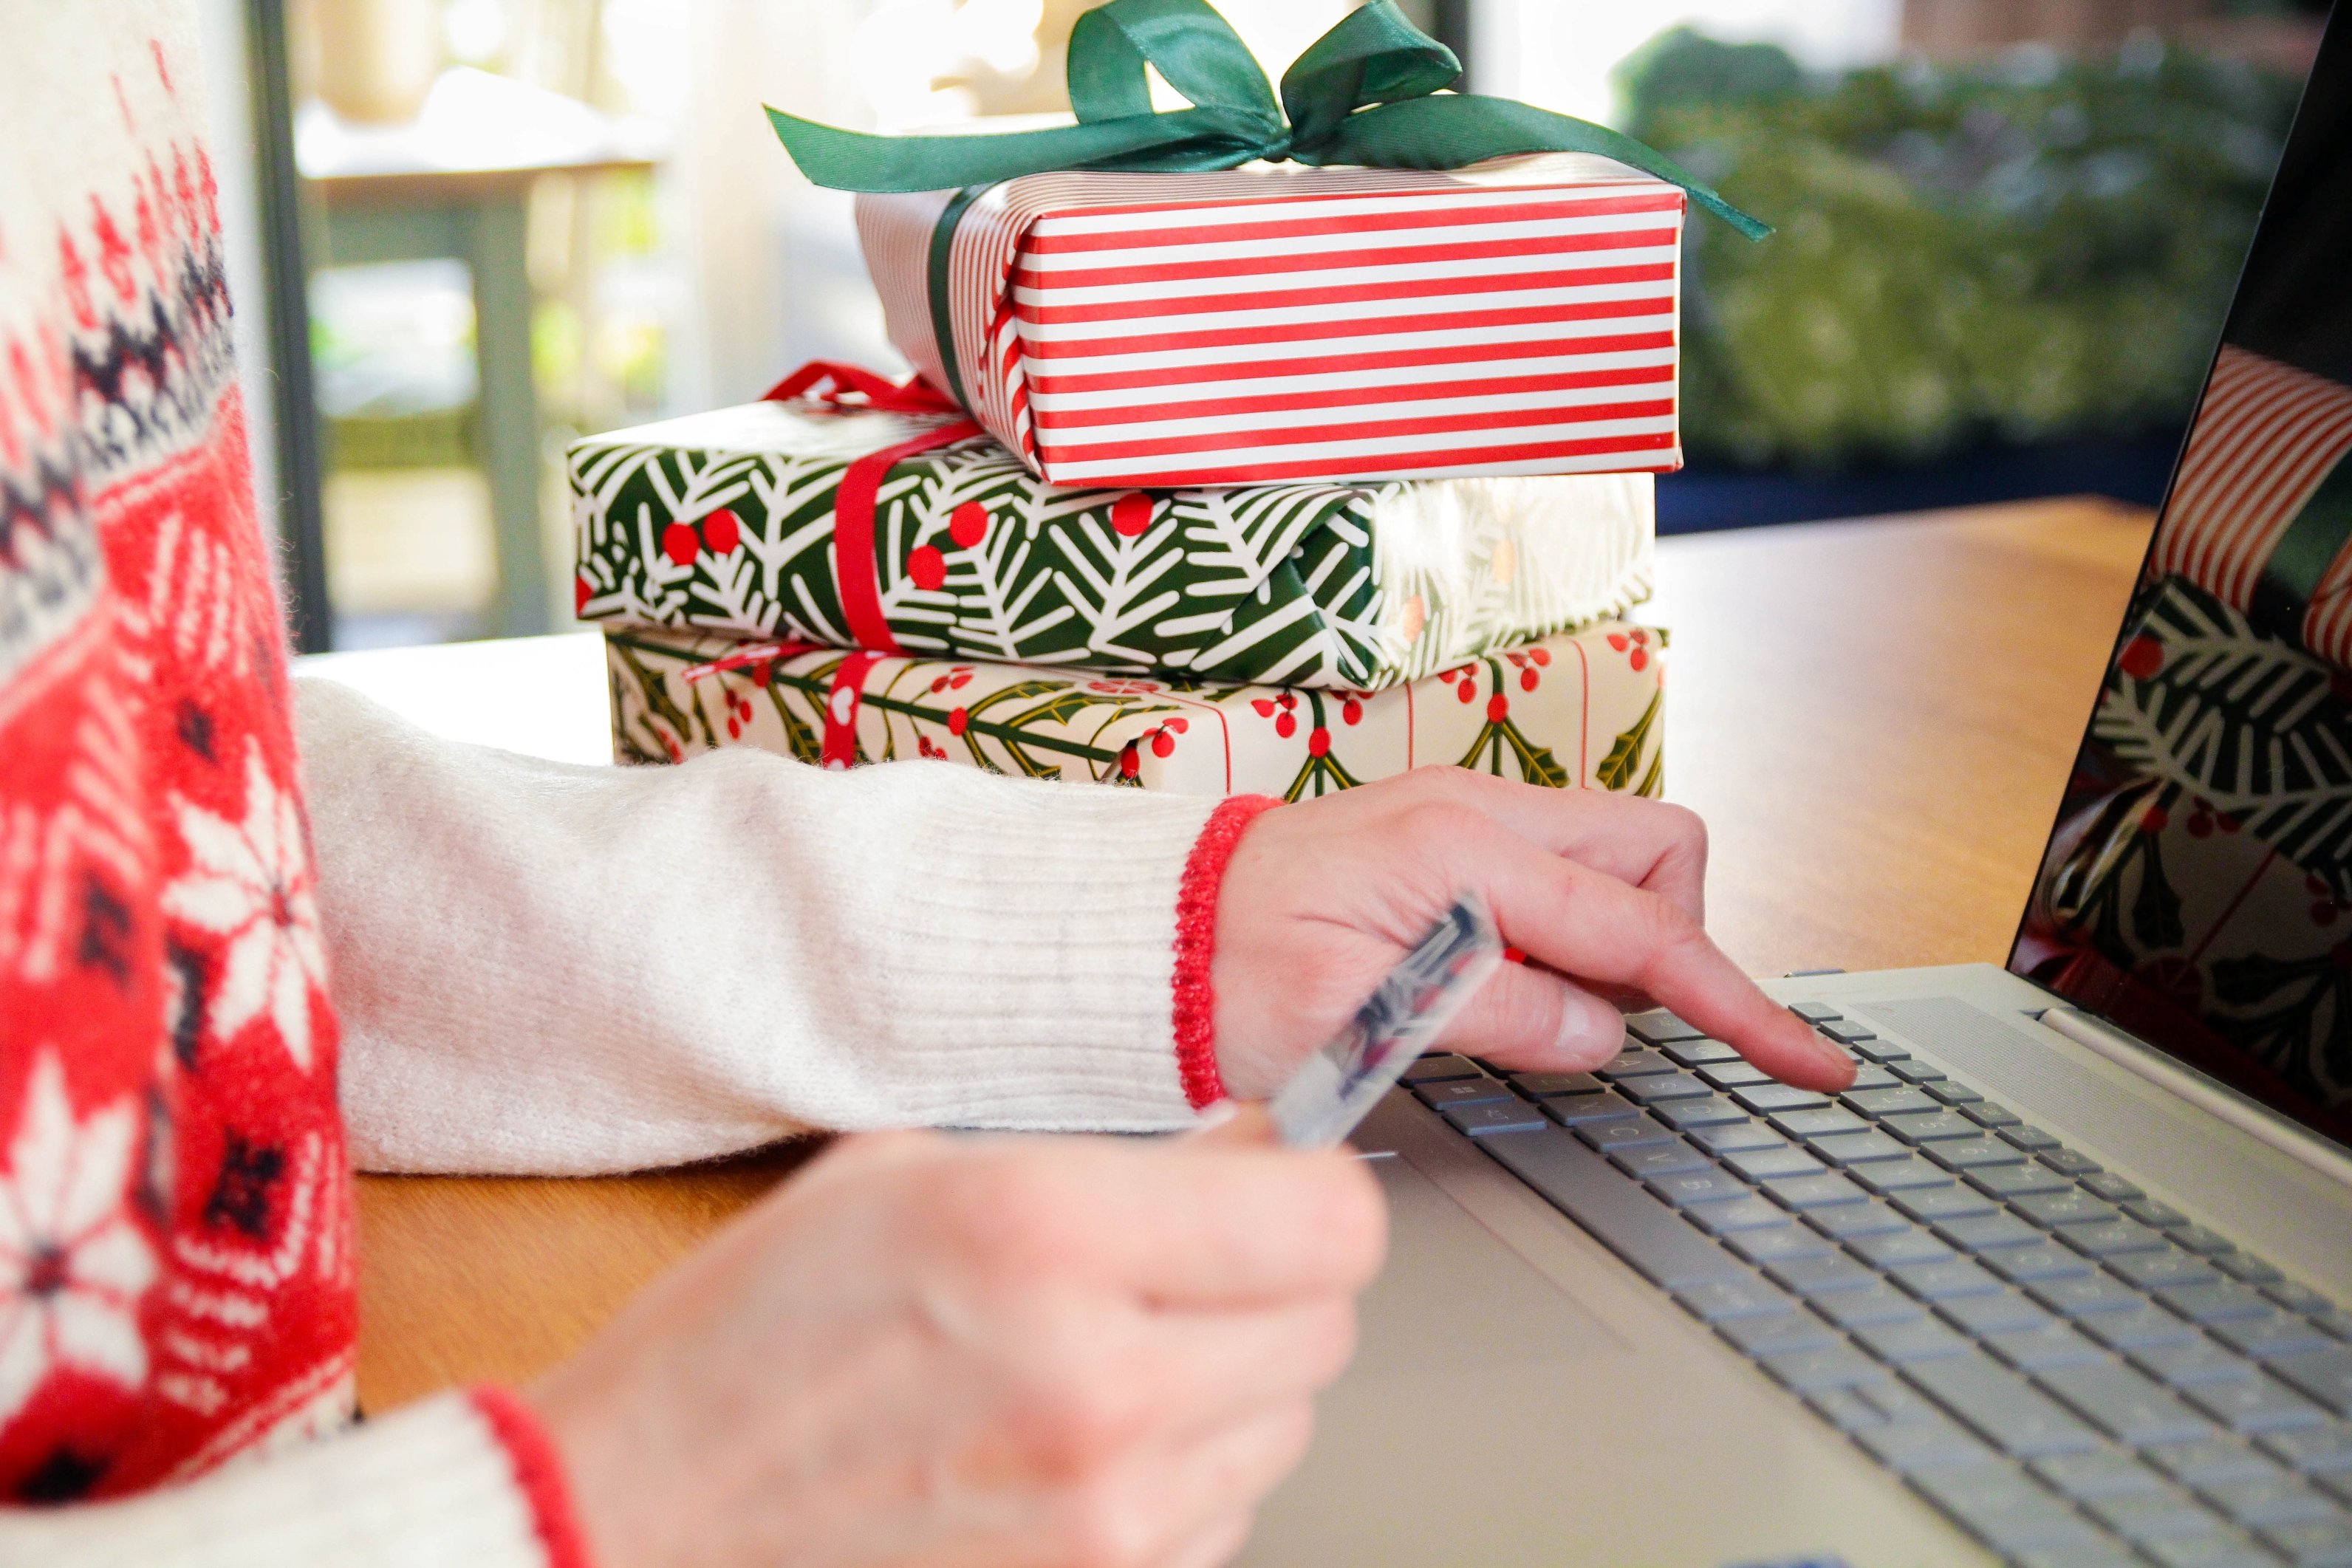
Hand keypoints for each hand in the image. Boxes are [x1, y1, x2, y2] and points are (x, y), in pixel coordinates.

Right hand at [530, 1113, 1383, 1567]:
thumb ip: (1098, 1163)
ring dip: (1229, 1383)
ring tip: (1106, 1356)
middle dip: (1273, 1280)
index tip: (1277, 1176)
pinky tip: (1078, 1444)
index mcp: (1049, 1234)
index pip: (1330, 1218)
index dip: (1314, 1186)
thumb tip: (1242, 1157)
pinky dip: (1182, 1475)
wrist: (644, 1518)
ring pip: (1286, 1426)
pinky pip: (1223, 1515)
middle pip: (1327, 1325)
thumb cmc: (748, 1340)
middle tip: (1185, 1262)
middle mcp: (1101, 1382)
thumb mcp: (904, 1172)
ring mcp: (1107, 1516)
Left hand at [1210, 769, 1853, 1099]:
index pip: (1638, 928)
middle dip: (1675, 940)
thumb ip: (1492, 1013)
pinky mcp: (1449, 846)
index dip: (1733, 1000)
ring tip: (1542, 1011)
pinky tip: (1514, 987)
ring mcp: (1465, 821)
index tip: (1803, 1060)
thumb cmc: (1219, 970)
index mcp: (1457, 848)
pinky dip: (1571, 934)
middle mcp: (1475, 812)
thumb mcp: (1350, 1016)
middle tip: (1611, 1022)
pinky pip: (1559, 877)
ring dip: (1620, 939)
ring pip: (1615, 860)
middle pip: (1656, 851)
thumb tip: (1602, 1031)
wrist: (1146, 933)